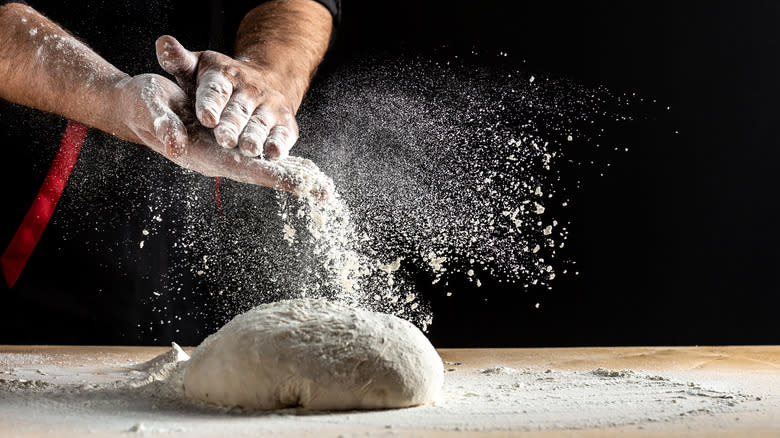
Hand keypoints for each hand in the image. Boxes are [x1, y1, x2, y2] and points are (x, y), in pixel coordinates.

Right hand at [114, 74, 331, 198]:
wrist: (138, 105)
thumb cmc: (143, 105)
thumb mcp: (151, 108)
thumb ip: (163, 126)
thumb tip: (176, 144)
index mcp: (202, 154)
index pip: (244, 168)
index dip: (271, 176)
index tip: (298, 185)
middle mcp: (218, 158)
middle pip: (261, 173)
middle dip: (292, 182)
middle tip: (324, 193)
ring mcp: (224, 152)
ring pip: (264, 167)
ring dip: (293, 177)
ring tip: (323, 188)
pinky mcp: (227, 143)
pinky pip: (260, 155)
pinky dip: (282, 161)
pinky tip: (303, 170)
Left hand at [155, 35, 298, 159]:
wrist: (266, 81)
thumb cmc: (221, 82)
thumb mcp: (199, 67)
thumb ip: (179, 61)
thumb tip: (163, 43)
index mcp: (225, 76)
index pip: (216, 90)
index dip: (211, 104)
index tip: (207, 118)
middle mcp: (250, 90)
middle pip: (238, 111)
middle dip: (232, 126)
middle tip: (225, 140)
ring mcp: (270, 107)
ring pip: (260, 124)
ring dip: (255, 137)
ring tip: (249, 149)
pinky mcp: (285, 123)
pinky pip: (283, 135)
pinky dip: (279, 144)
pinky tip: (274, 154)